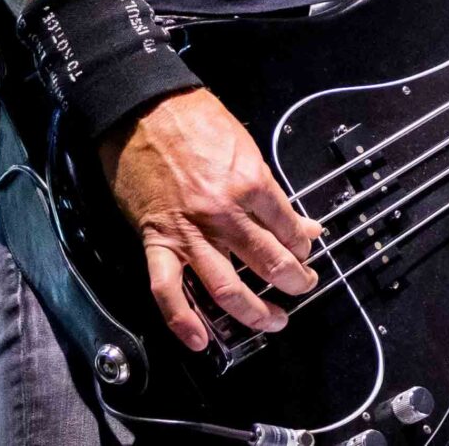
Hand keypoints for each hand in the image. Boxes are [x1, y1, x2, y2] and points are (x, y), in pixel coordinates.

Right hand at [98, 87, 326, 349]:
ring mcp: (190, 232)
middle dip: (295, 282)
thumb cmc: (194, 119)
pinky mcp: (157, 240)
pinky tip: (200, 340)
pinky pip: (169, 290)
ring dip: (257, 312)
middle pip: (269, 262)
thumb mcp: (245, 146)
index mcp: (250, 183)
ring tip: (274, 321)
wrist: (142, 108)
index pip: (289, 230)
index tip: (306, 250)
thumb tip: (304, 223)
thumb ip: (273, 191)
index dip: (304, 246)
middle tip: (303, 287)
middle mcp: (224, 213)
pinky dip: (183, 320)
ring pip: (228, 288)